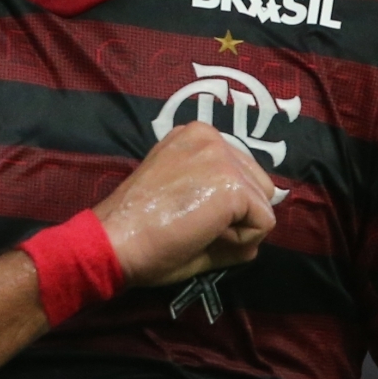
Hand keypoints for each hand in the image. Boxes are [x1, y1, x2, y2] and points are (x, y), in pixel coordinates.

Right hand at [91, 121, 278, 285]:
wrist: (114, 240)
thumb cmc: (139, 229)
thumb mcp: (180, 199)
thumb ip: (221, 204)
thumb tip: (257, 234)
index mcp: (196, 136)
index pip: (240, 174)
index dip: (223, 208)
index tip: (186, 214)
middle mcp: (212, 137)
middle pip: (259, 186)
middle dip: (237, 216)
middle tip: (194, 227)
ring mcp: (223, 158)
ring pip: (262, 206)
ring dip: (237, 229)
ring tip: (197, 231)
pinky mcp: (232, 185)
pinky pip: (263, 224)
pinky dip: (240, 242)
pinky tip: (204, 237)